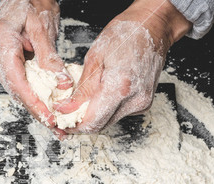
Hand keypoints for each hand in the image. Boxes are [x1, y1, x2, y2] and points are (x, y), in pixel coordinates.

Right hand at [0, 0, 72, 137]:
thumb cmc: (30, 1)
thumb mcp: (43, 28)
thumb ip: (50, 58)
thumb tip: (62, 83)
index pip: (16, 79)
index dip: (33, 102)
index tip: (47, 117)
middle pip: (14, 88)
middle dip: (35, 109)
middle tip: (54, 125)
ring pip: (14, 88)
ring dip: (33, 105)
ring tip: (51, 120)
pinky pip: (16, 82)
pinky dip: (30, 94)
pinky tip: (42, 106)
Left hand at [54, 0, 191, 133]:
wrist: (152, 27)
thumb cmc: (125, 35)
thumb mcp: (94, 58)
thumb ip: (81, 89)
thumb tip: (67, 108)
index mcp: (120, 87)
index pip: (92, 122)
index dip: (73, 126)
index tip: (61, 121)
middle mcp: (134, 100)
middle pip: (100, 125)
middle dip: (81, 122)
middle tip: (67, 113)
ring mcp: (142, 103)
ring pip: (109, 121)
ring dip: (94, 116)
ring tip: (82, 102)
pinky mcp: (144, 103)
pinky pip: (119, 113)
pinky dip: (106, 109)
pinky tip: (100, 96)